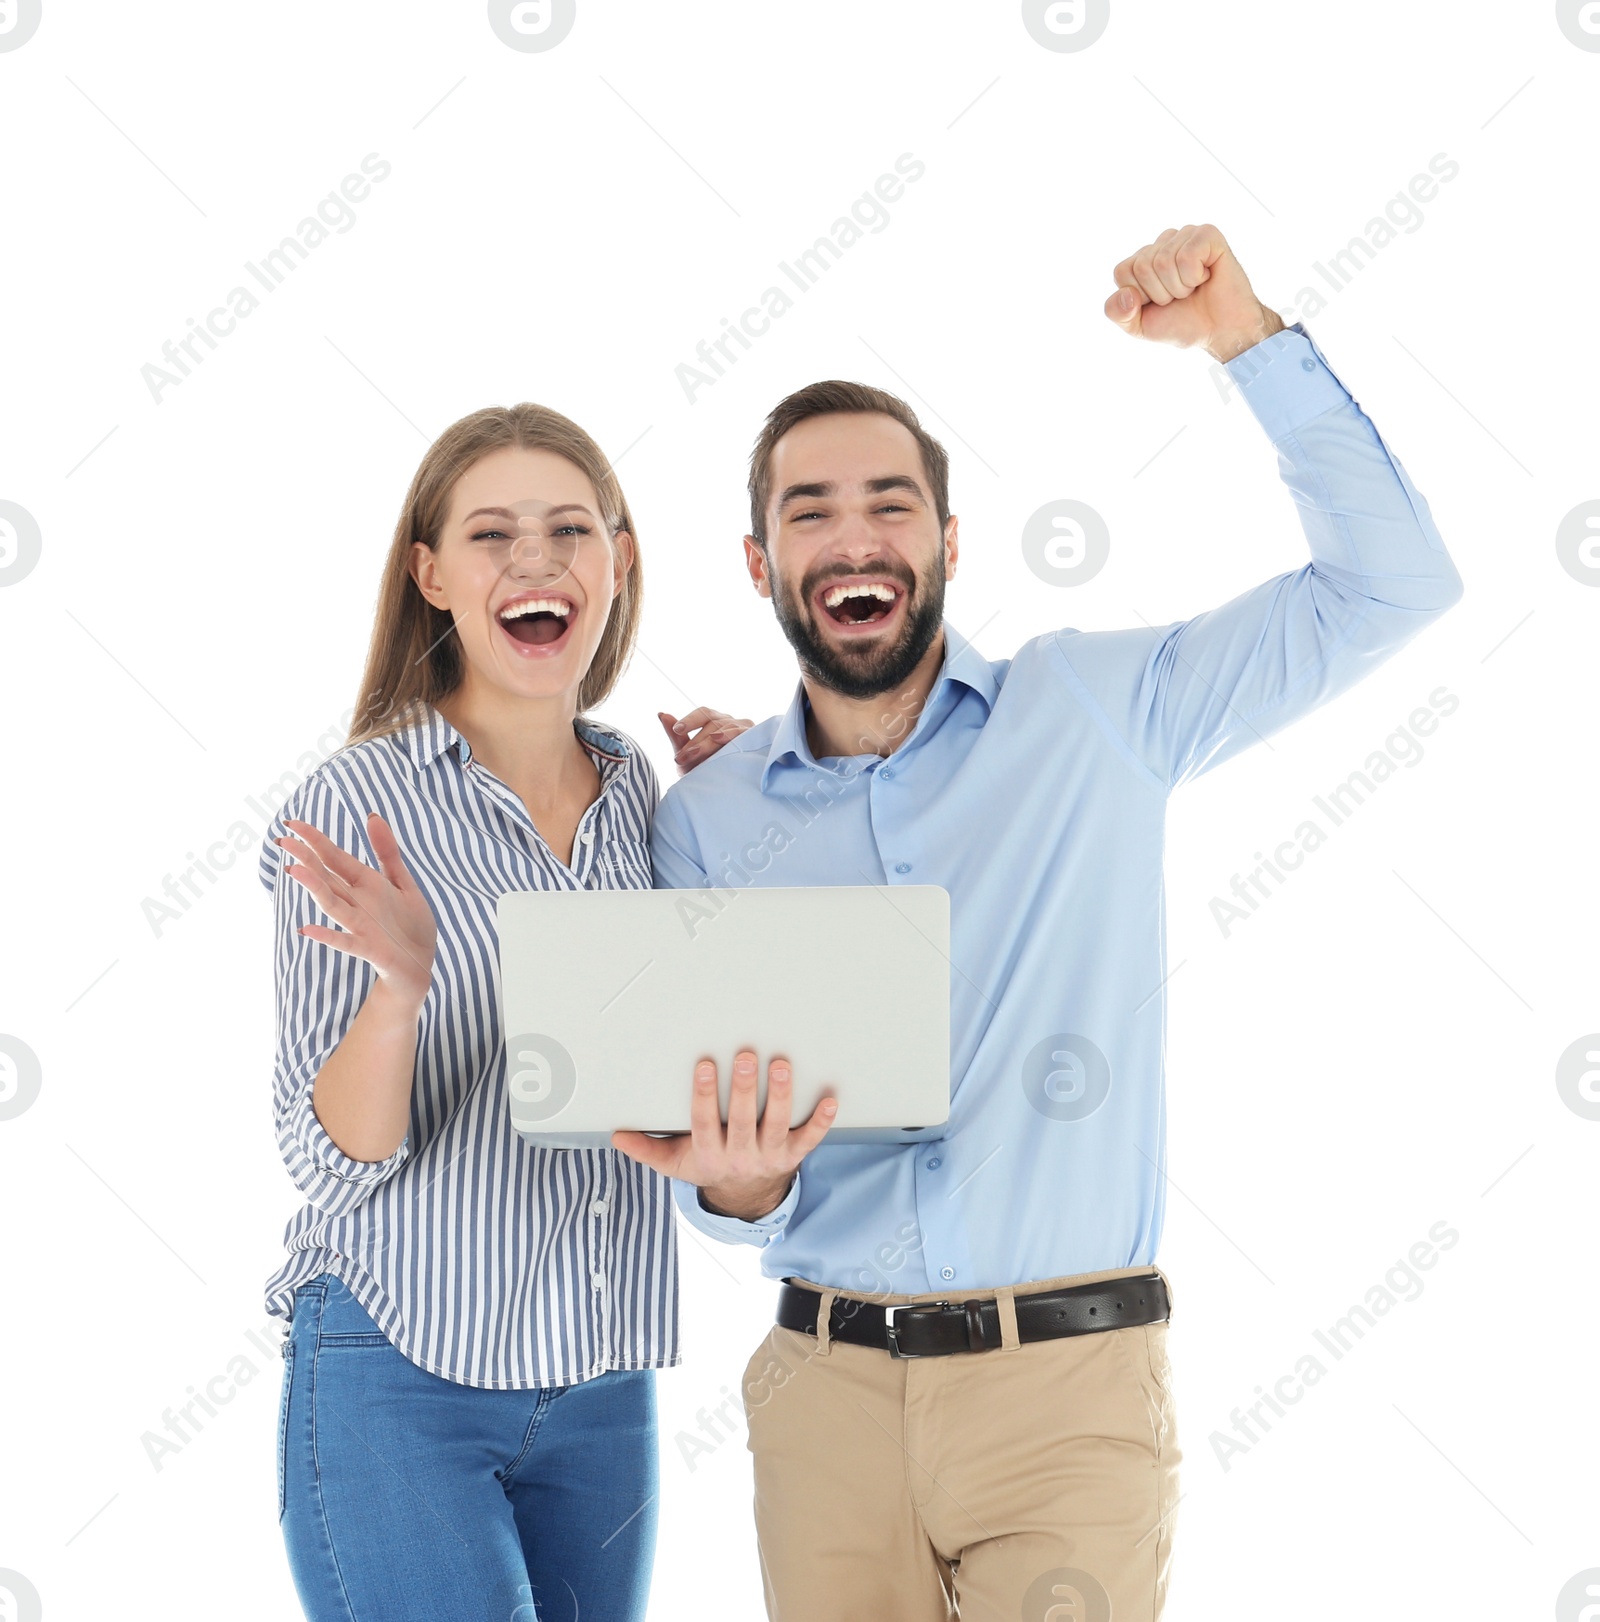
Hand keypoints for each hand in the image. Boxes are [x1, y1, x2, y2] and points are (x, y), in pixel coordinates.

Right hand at [276, 813, 436, 1005]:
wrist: (422, 963)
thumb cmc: (411, 924)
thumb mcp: (403, 882)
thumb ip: (387, 852)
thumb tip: (371, 816)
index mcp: (366, 884)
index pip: (335, 858)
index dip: (316, 840)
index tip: (292, 823)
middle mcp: (357, 903)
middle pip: (327, 877)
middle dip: (307, 859)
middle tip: (282, 841)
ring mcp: (361, 926)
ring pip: (333, 904)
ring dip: (315, 889)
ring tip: (294, 870)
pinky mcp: (371, 948)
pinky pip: (347, 942)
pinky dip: (328, 936)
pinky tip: (306, 929)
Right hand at [611, 1049, 836, 1219]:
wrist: (744, 1199)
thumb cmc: (708, 1168)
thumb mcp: (675, 1164)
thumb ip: (647, 1150)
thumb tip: (617, 1136)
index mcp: (709, 1155)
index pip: (704, 1122)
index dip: (704, 1095)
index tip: (704, 1065)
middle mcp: (740, 1157)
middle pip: (742, 1121)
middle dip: (743, 1089)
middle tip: (746, 1056)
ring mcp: (769, 1157)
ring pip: (775, 1125)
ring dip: (779, 1096)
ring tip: (781, 1065)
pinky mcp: (793, 1156)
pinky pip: (809, 1139)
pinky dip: (820, 1121)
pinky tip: (829, 1099)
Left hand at [659, 707, 752, 774]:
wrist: (721, 790)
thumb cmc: (703, 769)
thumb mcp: (686, 755)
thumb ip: (676, 736)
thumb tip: (661, 713)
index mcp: (713, 721)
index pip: (702, 714)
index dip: (690, 720)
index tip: (677, 729)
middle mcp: (728, 721)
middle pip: (712, 723)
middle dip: (695, 741)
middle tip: (682, 758)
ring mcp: (741, 728)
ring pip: (724, 728)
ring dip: (707, 743)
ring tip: (694, 753)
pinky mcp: (752, 737)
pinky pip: (741, 732)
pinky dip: (729, 734)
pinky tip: (718, 739)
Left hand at [1105, 223, 1283, 362]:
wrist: (1220, 331)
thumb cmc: (1182, 324)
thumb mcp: (1139, 326)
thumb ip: (1116, 313)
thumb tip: (1125, 294)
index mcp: (1143, 260)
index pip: (1122, 271)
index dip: (1140, 297)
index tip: (1160, 303)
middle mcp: (1162, 243)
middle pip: (1142, 266)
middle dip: (1161, 293)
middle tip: (1181, 297)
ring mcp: (1185, 235)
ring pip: (1163, 262)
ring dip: (1180, 287)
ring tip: (1194, 288)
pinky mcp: (1207, 234)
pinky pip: (1186, 256)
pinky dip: (1194, 276)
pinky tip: (1206, 276)